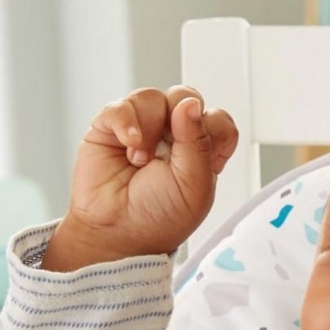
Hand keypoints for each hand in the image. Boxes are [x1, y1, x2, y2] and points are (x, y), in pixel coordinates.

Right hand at [44, 86, 239, 270]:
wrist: (116, 232)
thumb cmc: (158, 218)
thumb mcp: (194, 187)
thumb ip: (199, 143)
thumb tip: (190, 104)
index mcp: (201, 152)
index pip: (217, 119)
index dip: (210, 129)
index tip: (198, 157)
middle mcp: (174, 136)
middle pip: (186, 97)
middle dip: (178, 120)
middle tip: (169, 151)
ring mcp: (143, 128)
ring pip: (153, 97)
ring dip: (148, 129)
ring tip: (139, 160)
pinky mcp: (112, 126)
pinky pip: (121, 105)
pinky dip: (124, 122)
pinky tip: (127, 145)